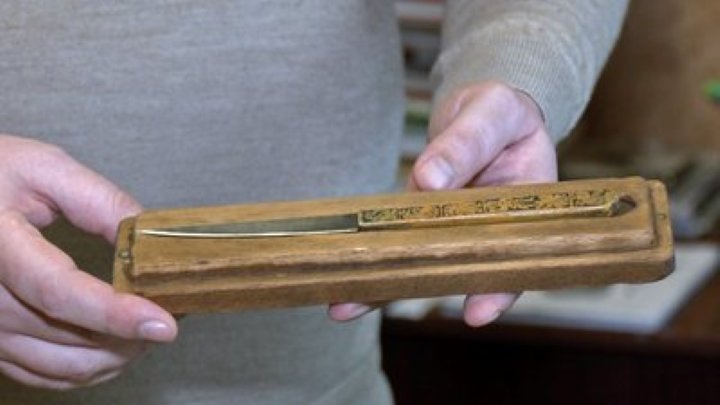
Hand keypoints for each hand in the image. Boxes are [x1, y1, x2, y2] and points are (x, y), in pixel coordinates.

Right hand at [0, 135, 176, 389]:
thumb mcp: (43, 169)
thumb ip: (98, 201)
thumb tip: (150, 239)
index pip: (57, 291)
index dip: (114, 313)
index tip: (164, 323)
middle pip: (68, 335)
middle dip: (132, 334)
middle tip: (174, 312)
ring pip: (62, 365)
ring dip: (117, 355)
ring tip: (152, 328)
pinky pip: (45, 374)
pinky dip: (90, 367)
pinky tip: (117, 346)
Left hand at [329, 81, 556, 325]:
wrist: (484, 109)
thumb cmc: (500, 110)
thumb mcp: (493, 112)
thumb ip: (465, 143)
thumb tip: (428, 180)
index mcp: (525, 205)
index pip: (516, 254)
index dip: (499, 288)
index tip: (476, 313)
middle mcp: (487, 226)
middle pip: (458, 268)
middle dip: (419, 290)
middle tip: (377, 313)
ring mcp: (452, 225)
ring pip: (421, 258)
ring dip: (383, 281)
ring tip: (341, 306)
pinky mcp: (424, 217)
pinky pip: (402, 236)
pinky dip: (376, 250)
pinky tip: (346, 271)